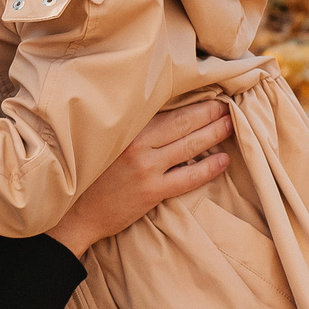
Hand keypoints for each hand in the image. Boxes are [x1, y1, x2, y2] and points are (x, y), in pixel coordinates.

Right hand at [45, 100, 233, 259]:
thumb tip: (164, 114)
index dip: (192, 102)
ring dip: (214, 134)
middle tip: (230, 105)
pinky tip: (223, 160)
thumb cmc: (91, 175)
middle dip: (210, 113)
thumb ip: (132, 130)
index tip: (211, 94)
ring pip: (189, 146)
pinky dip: (209, 168)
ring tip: (232, 125)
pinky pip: (188, 177)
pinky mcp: (152, 191)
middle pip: (183, 124)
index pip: (167, 110)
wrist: (76, 213)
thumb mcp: (107, 144)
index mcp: (127, 129)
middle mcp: (137, 145)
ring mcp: (146, 168)